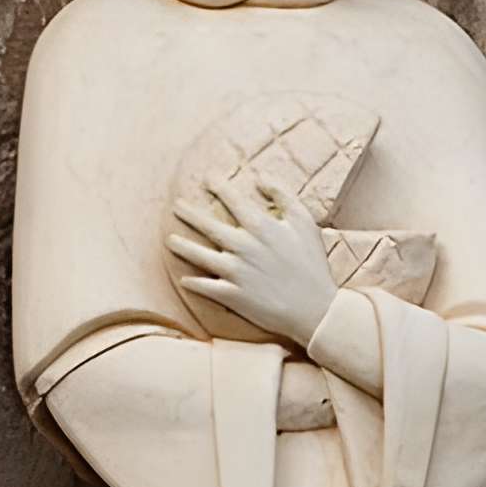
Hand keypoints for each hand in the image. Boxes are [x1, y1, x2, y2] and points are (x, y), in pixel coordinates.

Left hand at [169, 177, 336, 346]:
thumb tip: (261, 178)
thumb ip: (283, 195)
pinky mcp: (233, 296)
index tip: (207, 178)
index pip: (233, 200)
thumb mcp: (305, 222)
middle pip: (209, 226)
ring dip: (183, 247)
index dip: (218, 187)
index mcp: (261, 227)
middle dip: (190, 214)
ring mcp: (235, 272)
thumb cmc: (312, 264)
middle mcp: (243, 247)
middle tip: (177, 205)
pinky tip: (184, 279)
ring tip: (170, 241)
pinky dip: (193, 283)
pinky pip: (206, 287)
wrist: (315, 309)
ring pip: (200, 256)